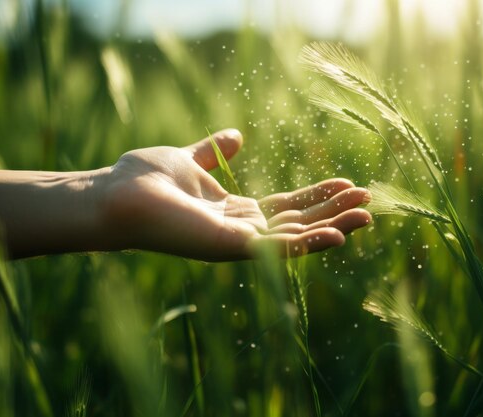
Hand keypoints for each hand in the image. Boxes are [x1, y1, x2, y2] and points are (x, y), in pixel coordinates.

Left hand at [100, 129, 371, 260]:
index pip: (286, 206)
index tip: (346, 182)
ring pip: (295, 238)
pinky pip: (277, 249)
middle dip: (333, 212)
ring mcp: (236, 242)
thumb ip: (213, 151)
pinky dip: (309, 244)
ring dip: (332, 228)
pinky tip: (337, 235)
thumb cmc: (145, 178)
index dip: (316, 196)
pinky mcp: (230, 248)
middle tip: (368, 201)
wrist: (114, 193)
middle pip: (297, 223)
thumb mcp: (189, 158)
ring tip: (366, 216)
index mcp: (233, 211)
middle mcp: (239, 230)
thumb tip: (235, 135)